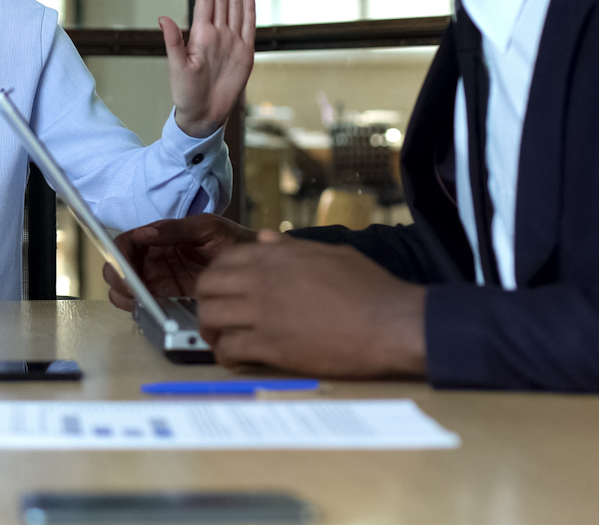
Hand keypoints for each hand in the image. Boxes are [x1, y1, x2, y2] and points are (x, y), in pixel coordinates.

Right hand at [104, 214, 256, 311]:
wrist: (255, 264)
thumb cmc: (232, 239)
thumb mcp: (206, 227)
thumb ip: (175, 229)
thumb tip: (144, 234)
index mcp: (157, 238)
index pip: (124, 244)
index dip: (118, 257)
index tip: (124, 271)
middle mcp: (153, 259)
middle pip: (119, 270)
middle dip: (118, 281)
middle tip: (133, 292)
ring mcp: (159, 280)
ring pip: (127, 291)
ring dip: (127, 298)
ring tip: (143, 303)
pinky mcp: (169, 299)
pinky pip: (146, 306)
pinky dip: (142, 310)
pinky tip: (155, 310)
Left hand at [164, 0, 255, 137]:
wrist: (204, 115)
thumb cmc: (186, 95)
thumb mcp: (177, 68)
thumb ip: (172, 43)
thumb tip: (163, 19)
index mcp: (201, 35)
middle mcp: (217, 34)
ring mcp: (231, 41)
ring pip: (234, 6)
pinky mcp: (245, 53)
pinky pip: (248, 26)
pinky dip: (249, 9)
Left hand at [196, 231, 426, 377]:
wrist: (392, 323)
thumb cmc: (372, 289)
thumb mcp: (331, 254)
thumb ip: (294, 247)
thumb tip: (269, 238)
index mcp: (277, 256)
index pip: (224, 260)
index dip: (217, 277)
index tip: (223, 292)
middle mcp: (263, 279)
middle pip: (207, 286)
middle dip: (206, 302)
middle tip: (215, 317)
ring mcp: (264, 312)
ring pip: (211, 317)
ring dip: (209, 331)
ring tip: (219, 341)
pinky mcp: (271, 344)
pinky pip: (229, 348)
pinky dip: (225, 356)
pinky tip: (233, 360)